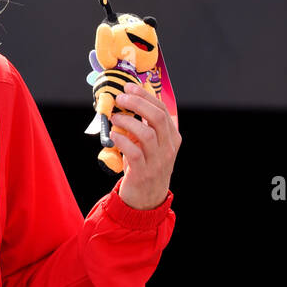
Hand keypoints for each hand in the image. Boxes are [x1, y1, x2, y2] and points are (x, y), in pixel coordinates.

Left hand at [109, 82, 180, 209]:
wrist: (147, 199)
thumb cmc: (145, 166)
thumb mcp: (150, 145)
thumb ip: (143, 126)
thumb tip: (126, 101)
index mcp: (172, 137)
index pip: (162, 110)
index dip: (145, 96)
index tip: (129, 87)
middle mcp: (168, 147)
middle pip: (157, 118)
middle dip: (137, 103)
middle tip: (120, 98)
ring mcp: (158, 161)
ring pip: (146, 134)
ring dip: (127, 122)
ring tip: (114, 118)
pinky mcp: (144, 173)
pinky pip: (134, 152)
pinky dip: (122, 141)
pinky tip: (113, 136)